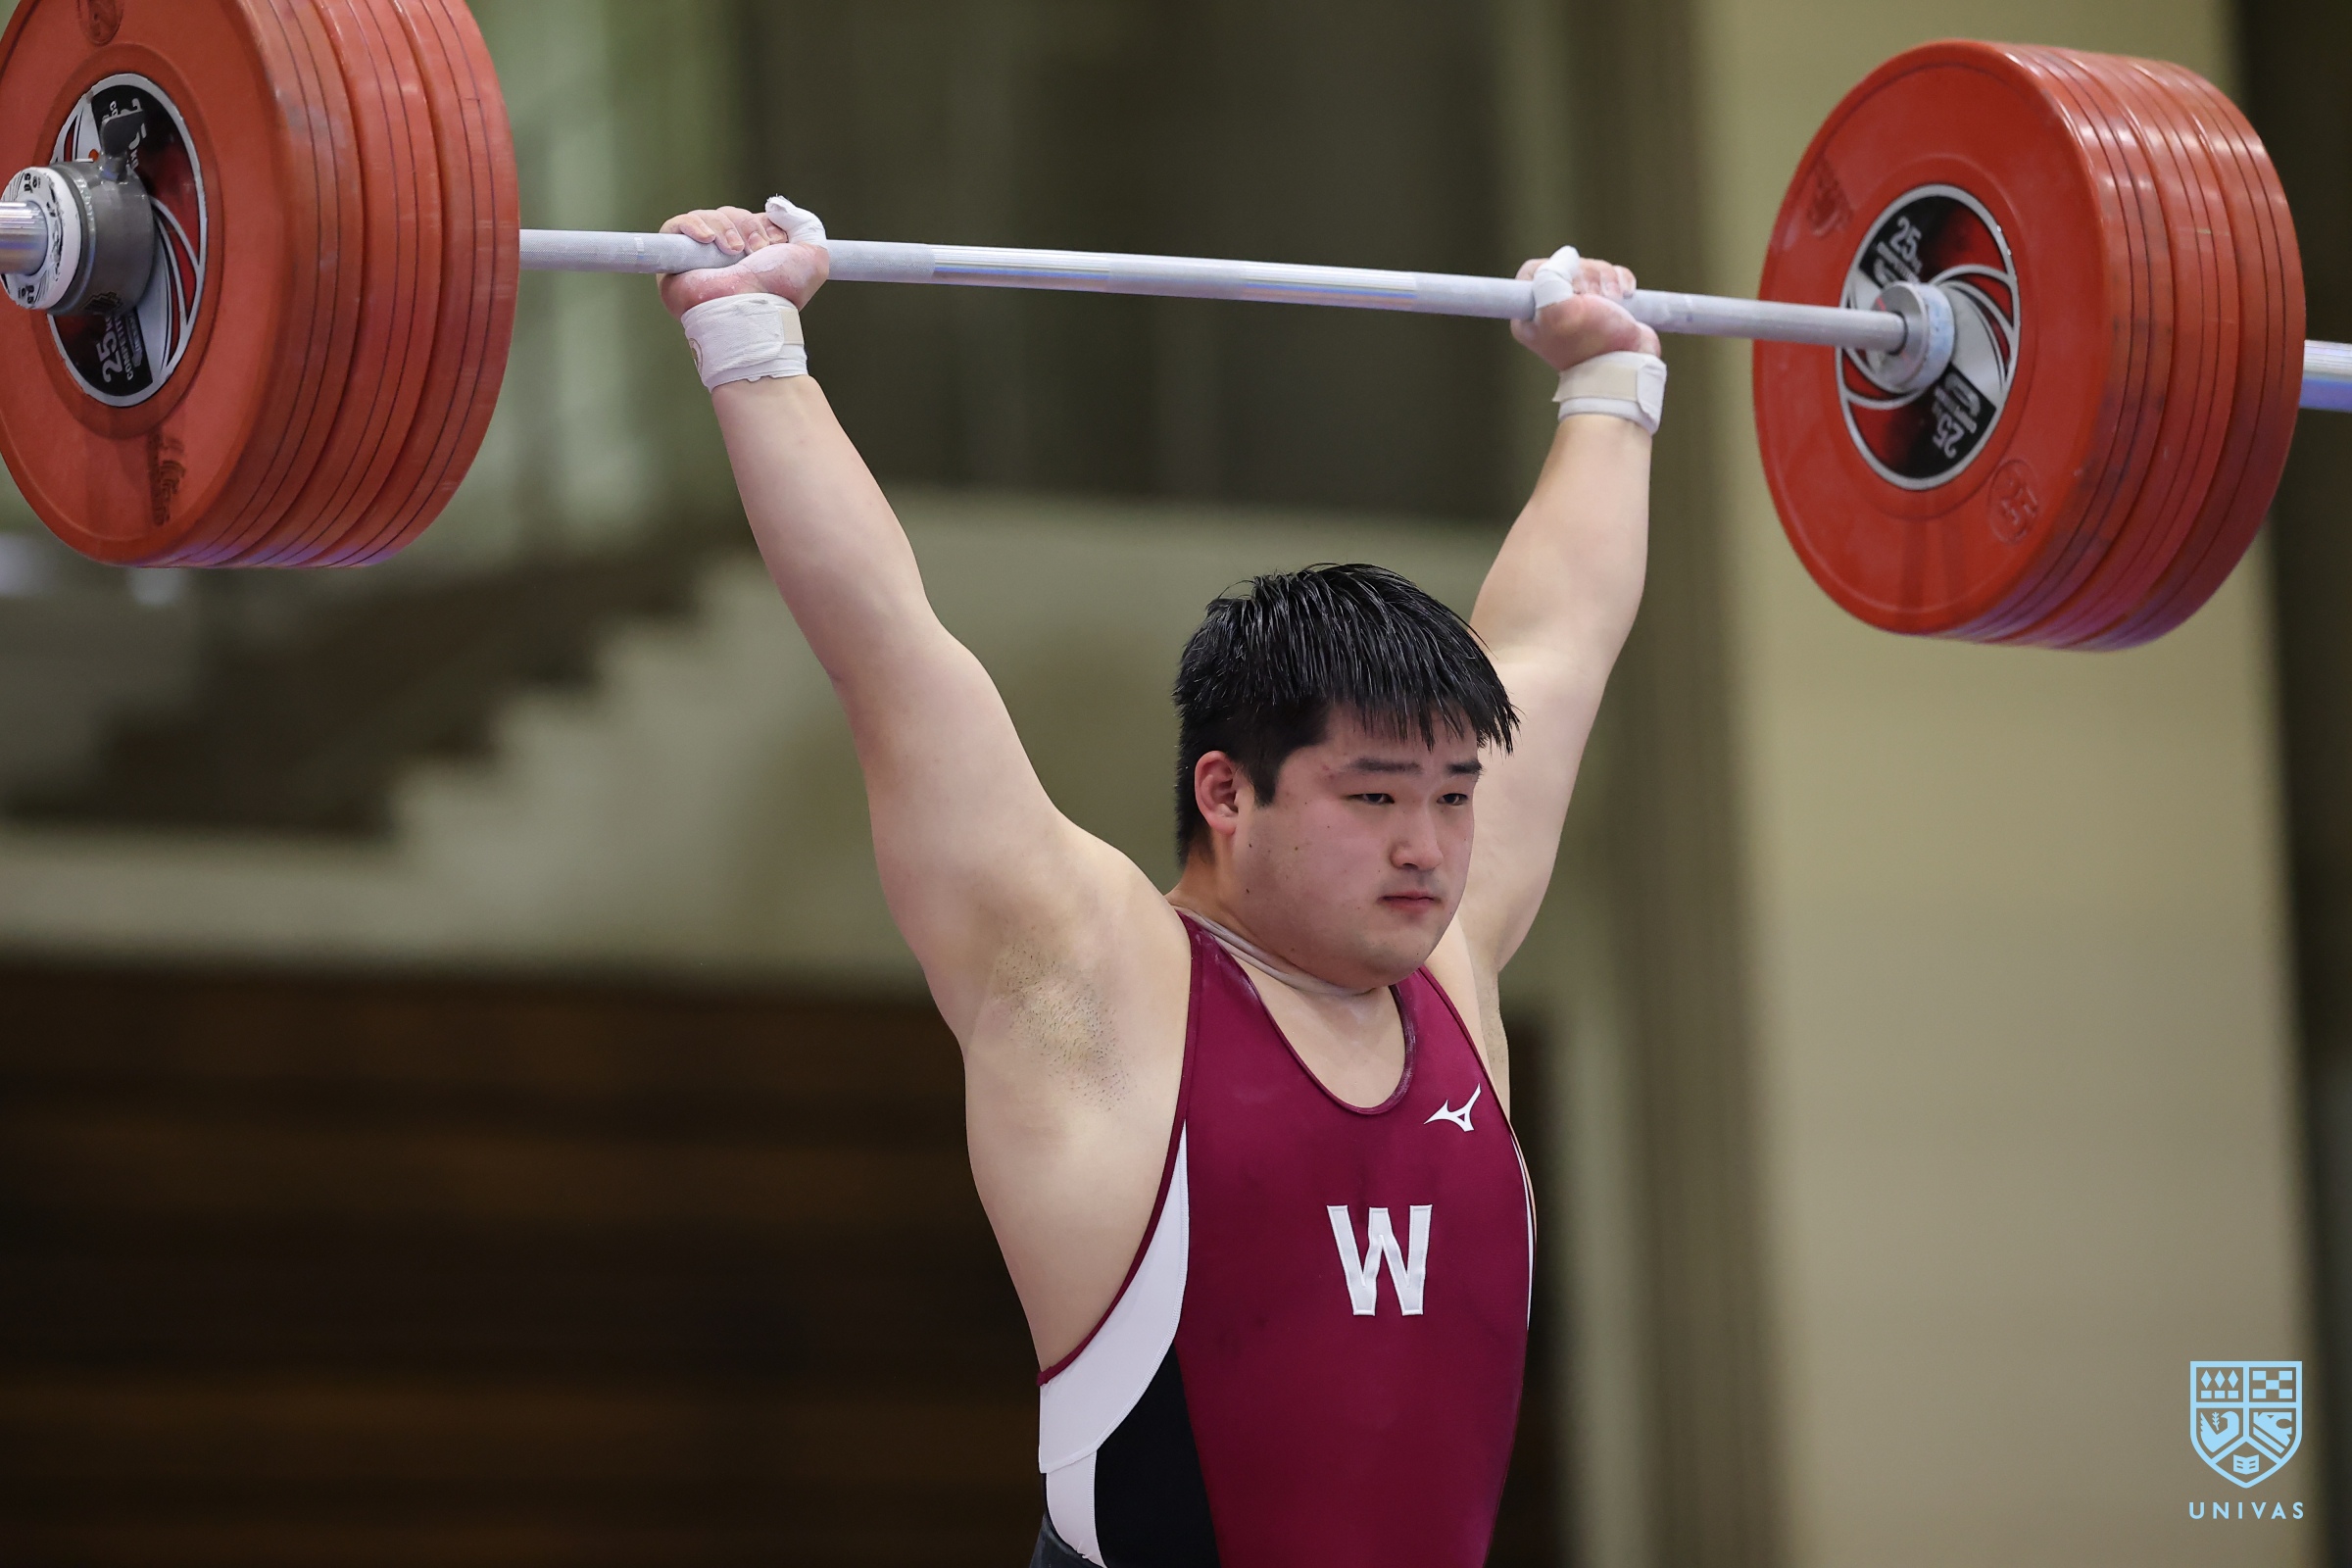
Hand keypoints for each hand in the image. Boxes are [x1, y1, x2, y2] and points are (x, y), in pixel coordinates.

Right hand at [658, 201, 830, 317]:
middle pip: (730, 214)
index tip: (775, 242)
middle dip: (746, 226)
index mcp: (754, 255)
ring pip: (706, 216)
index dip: (761, 223)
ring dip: (725, 229)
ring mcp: (700, 258)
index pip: (750, 218)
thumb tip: (775, 206)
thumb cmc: (780, 291)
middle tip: (755, 252)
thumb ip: (805, 225)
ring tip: (734, 253)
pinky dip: (693, 226)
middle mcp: (727, 256)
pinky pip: (676, 226)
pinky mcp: (675, 259)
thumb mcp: (812, 257)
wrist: (748, 309)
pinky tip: (708, 240)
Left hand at [1511, 250, 1659, 370]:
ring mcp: (1581, 305)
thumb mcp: (1558, 310)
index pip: (1534, 271)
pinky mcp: (1607, 303)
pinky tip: (1625, 296)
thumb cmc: (1591, 343)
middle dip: (1588, 277)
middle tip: (1596, 301)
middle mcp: (1553, 308)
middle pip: (1568, 266)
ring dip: (1608, 280)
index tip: (1571, 292)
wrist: (1627, 365)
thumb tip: (1567, 255)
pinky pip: (1613, 275)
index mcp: (1530, 315)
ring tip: (1614, 302)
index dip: (1557, 272)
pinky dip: (1622, 281)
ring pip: (1593, 269)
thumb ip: (1550, 277)